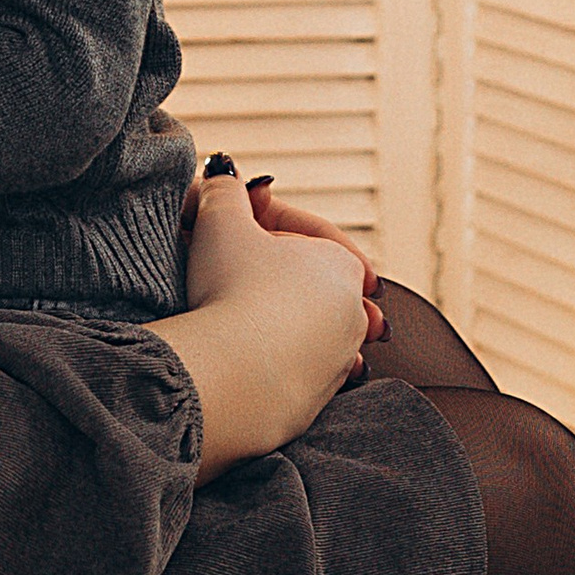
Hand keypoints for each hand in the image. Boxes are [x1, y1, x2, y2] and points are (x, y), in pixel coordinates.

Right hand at [151, 169, 374, 477]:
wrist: (235, 374)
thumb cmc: (233, 288)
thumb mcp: (221, 220)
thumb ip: (224, 190)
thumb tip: (222, 174)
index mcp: (341, 263)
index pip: (307, 233)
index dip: (266, 221)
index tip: (234, 221)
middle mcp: (353, 313)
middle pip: (312, 283)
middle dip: (277, 274)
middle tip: (234, 267)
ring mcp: (340, 361)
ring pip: (310, 329)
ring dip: (280, 318)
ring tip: (239, 312)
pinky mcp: (318, 400)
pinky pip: (298, 369)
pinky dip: (276, 357)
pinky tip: (247, 352)